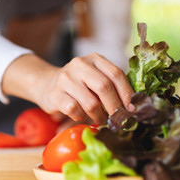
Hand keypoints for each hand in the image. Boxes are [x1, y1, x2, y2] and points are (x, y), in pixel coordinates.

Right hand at [2, 53, 133, 124]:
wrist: (46, 84)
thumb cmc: (78, 85)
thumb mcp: (94, 78)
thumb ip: (111, 86)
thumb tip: (132, 107)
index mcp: (94, 59)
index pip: (116, 73)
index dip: (127, 93)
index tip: (132, 109)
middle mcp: (80, 64)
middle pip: (104, 87)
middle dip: (115, 107)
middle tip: (119, 119)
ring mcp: (66, 78)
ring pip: (90, 102)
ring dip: (99, 116)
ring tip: (101, 120)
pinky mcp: (55, 94)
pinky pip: (75, 110)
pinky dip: (81, 117)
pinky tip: (80, 115)